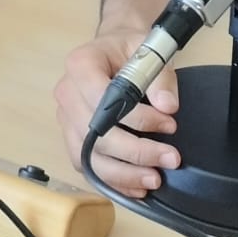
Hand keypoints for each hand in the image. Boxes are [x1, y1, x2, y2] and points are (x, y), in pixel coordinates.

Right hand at [54, 28, 180, 196]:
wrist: (113, 52)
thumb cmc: (129, 50)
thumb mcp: (150, 51)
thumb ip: (161, 78)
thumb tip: (167, 106)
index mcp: (81, 64)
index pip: (103, 99)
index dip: (137, 118)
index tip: (169, 125)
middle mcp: (67, 93)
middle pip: (96, 134)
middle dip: (136, 152)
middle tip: (171, 158)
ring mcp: (66, 118)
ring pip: (89, 157)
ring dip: (123, 174)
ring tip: (154, 179)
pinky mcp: (73, 138)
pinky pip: (88, 166)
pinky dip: (112, 181)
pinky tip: (137, 187)